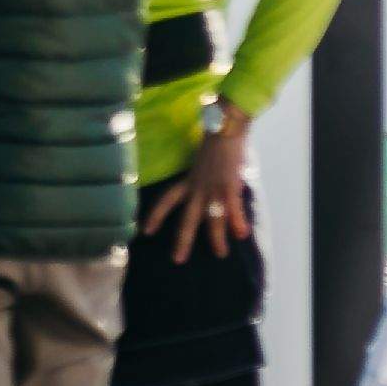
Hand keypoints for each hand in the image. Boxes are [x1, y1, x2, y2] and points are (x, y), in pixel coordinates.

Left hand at [140, 120, 251, 261]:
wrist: (224, 126)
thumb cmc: (216, 144)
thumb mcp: (204, 165)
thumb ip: (206, 180)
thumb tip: (215, 192)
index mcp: (189, 180)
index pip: (167, 200)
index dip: (157, 216)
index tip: (146, 231)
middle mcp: (197, 187)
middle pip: (186, 216)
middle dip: (182, 239)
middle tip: (177, 259)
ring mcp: (213, 187)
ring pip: (211, 217)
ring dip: (215, 238)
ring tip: (220, 254)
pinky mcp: (229, 184)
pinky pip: (233, 206)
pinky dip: (237, 220)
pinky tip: (241, 234)